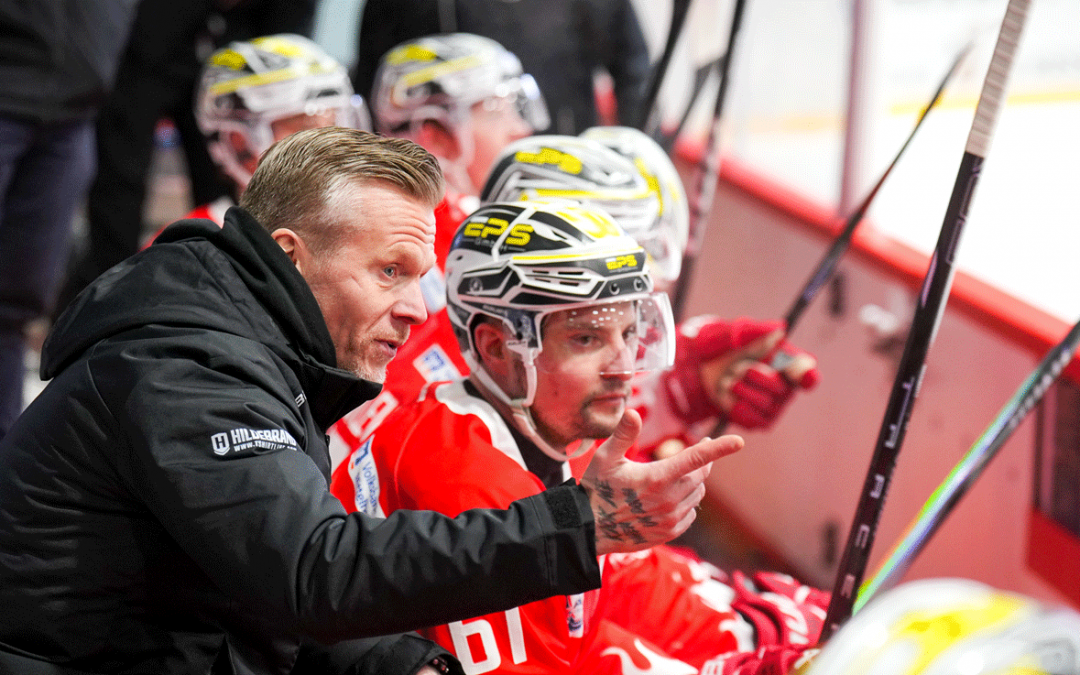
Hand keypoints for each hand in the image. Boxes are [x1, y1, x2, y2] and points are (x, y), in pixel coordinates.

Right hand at [581, 409, 742, 554]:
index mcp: (657, 478)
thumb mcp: (604, 458)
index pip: (695, 458)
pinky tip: (669, 498)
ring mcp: (670, 519)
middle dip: (704, 461)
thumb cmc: (595, 490)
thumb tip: (632, 412)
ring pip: (696, 494)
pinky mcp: (669, 532)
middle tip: (702, 448)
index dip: (718, 448)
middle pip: (700, 475)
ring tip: (675, 476)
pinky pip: (690, 513)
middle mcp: (668, 500)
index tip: (739, 441)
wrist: (588, 530)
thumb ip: (622, 435)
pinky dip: (686, 502)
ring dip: (693, 482)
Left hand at [664, 316, 820, 429]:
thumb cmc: (728, 347)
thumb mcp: (737, 333)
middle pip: (778, 387)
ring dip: (740, 388)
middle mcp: (788, 386)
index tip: (800, 374)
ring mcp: (776, 407)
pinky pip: (751, 418)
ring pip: (763, 403)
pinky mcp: (762, 422)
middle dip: (752, 374)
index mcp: (790, 361)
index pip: (806, 372)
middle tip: (737, 368)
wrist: (708, 368)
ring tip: (730, 379)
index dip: (806, 374)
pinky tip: (730, 395)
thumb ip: (756, 330)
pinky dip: (735, 405)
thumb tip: (778, 330)